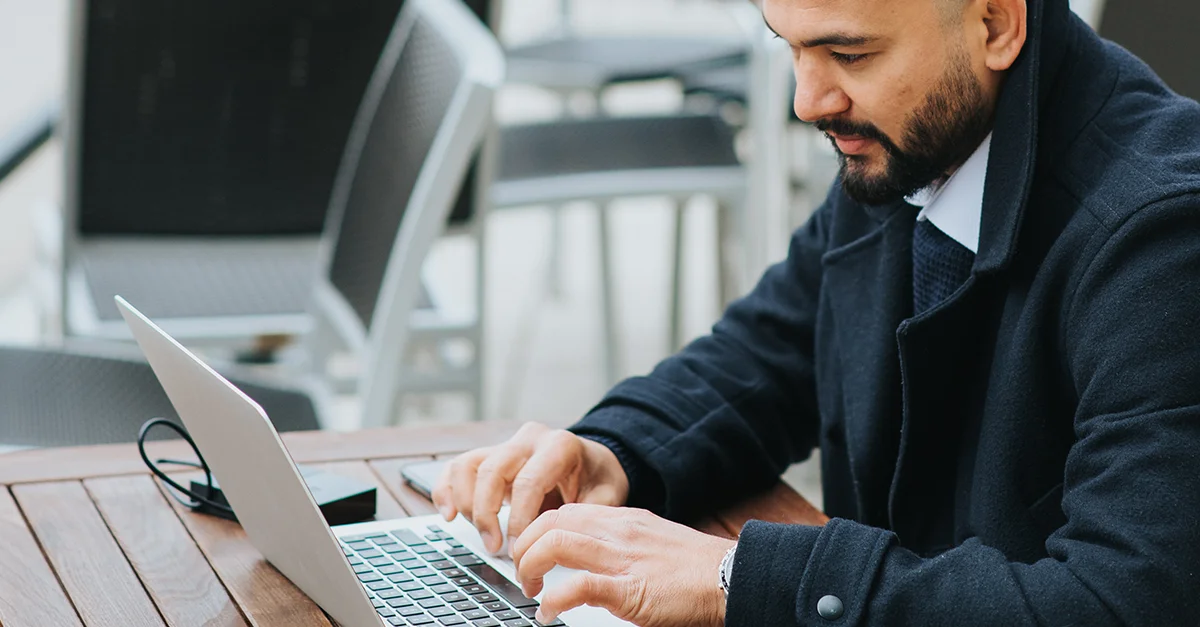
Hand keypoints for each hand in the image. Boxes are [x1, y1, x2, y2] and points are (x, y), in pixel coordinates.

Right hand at [432, 422, 629, 553]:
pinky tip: (449, 515)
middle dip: (486, 515)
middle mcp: (530, 439)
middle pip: (491, 471)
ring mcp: (507, 444)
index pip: (528, 482)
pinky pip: (458, 466)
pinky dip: (446, 490)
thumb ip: (590, 513)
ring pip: (468, 466)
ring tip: (481, 535)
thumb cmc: (599, 480)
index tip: (517, 550)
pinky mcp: (490, 454)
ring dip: (466, 505)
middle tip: (494, 548)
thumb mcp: (608, 495)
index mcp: (560, 446)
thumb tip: (562, 538)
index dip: (518, 520)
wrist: (593, 462)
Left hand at [511, 503, 733, 626]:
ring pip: (556, 543)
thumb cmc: (697, 568)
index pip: (565, 510)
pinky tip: (548, 613)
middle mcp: (618, 532)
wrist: (731, 577)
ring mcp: (623, 558)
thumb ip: (620, 545)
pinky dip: (555, 599)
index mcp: (623, 520)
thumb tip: (590, 561)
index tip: (530, 551)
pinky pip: (579, 586)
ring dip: (531, 567)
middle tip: (523, 572)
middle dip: (525, 546)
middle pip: (551, 521)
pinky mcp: (631, 590)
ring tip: (531, 590)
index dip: (537, 530)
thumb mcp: (651, 542)